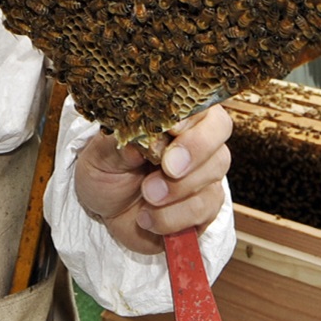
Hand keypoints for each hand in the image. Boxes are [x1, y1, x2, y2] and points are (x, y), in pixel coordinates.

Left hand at [74, 106, 231, 255]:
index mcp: (174, 114)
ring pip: (212, 173)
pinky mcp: (205, 208)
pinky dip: (173, 217)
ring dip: (177, 191)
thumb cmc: (107, 172)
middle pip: (219, 132)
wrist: (106, 213)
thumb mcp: (101, 154)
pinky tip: (148, 218)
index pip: (199, 102)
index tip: (171, 129)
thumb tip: (138, 138)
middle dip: (193, 152)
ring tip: (147, 198)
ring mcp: (206, 174)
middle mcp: (198, 139)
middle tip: (167, 169)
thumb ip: (119, 144)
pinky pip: (204, 210)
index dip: (191, 115)